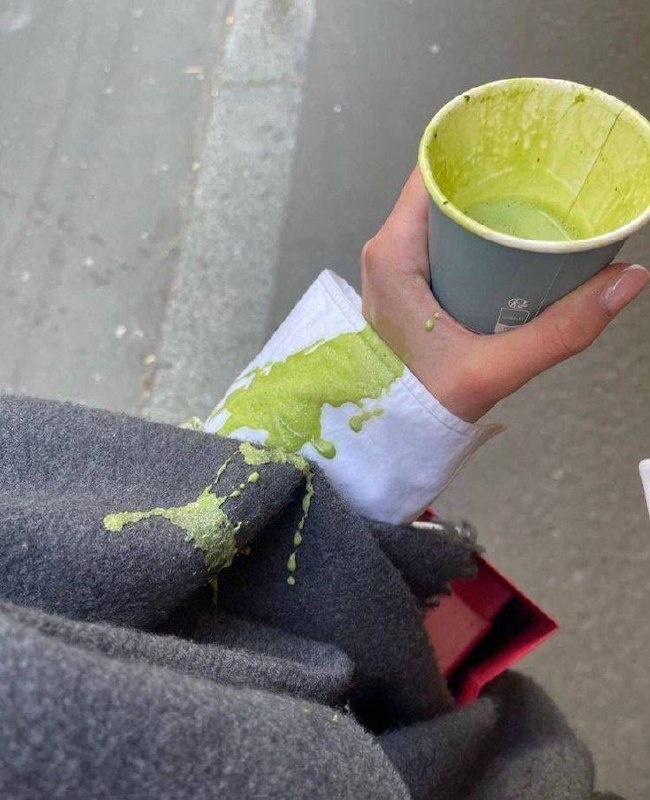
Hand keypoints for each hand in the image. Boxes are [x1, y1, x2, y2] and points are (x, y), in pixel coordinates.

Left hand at [361, 168, 648, 422]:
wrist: (387, 439)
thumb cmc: (417, 405)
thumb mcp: (492, 369)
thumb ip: (561, 331)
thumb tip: (627, 281)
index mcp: (393, 254)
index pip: (433, 173)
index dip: (480, 156)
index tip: (526, 156)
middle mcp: (388, 253)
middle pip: (445, 193)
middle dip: (496, 186)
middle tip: (546, 190)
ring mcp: (396, 270)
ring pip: (446, 220)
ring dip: (489, 214)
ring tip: (537, 214)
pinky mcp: (409, 288)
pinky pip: (445, 246)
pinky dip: (480, 241)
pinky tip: (514, 250)